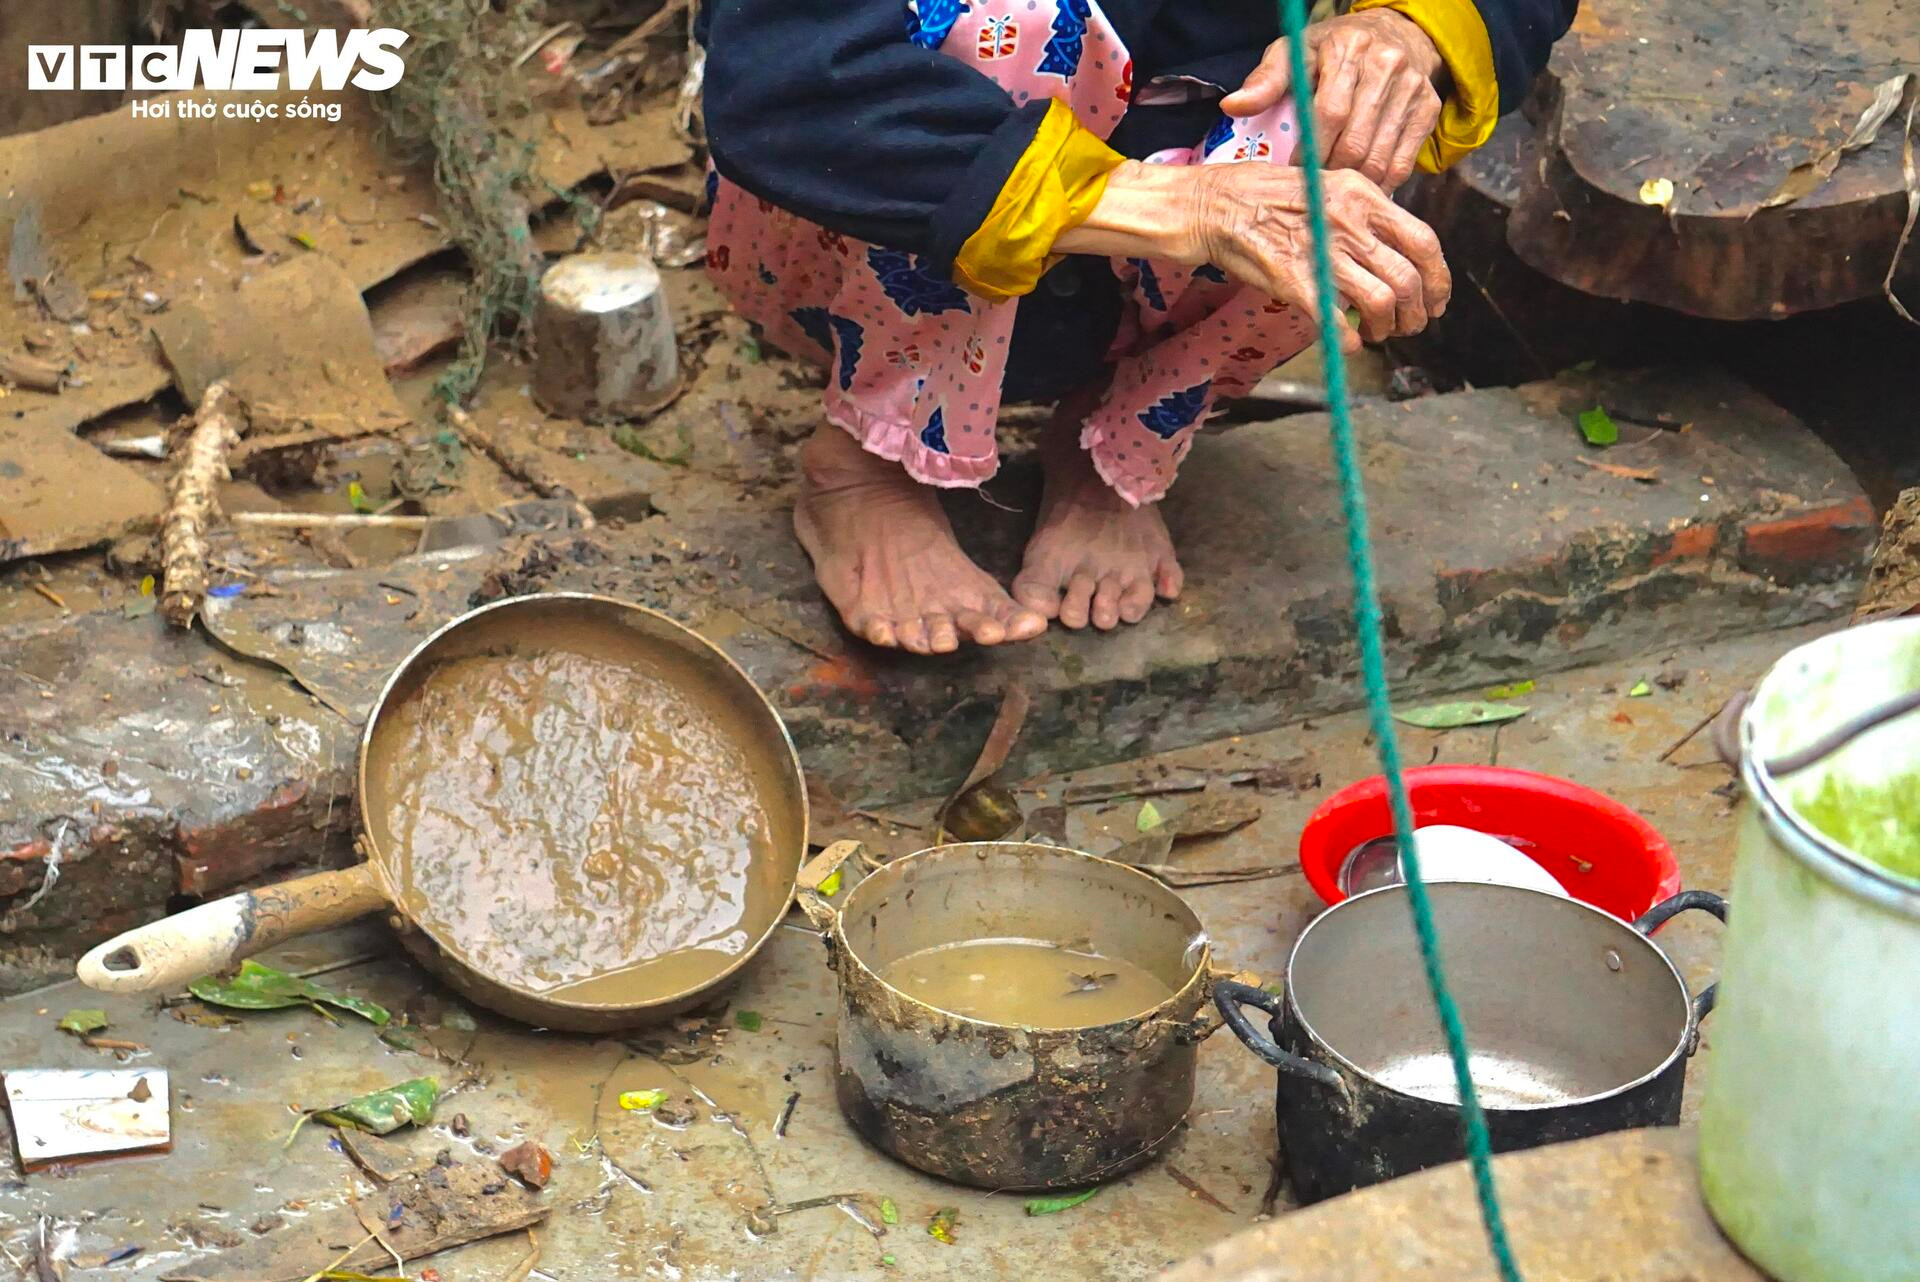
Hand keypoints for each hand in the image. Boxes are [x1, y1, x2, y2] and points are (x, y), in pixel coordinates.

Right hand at [1184, 163, 1449, 351]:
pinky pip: (1337, 321)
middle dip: (1417, 312)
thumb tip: (1393, 247)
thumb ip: (1363, 213)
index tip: (1436, 298)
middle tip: (1409, 326)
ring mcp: (1322, 252)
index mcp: (1364, 196)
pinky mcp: (1295, 282)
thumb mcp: (1327, 184)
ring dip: (1387, 327)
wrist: (1214, 206)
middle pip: (1408, 278)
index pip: (1424, 241)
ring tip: (1380, 334)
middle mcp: (1350, 223)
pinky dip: (1350, 341)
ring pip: (1381, 301)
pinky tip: (1351, 344)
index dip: (1438, 277)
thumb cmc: (1267, 195)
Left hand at [1220, 10, 1444, 191]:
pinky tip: (1361, 191)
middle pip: (1356, 141)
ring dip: (1354, 186)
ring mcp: (1413, 88)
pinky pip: (1404, 162)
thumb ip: (1266, 80)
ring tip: (1333, 196)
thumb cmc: (1333, 50)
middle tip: (1313, 192)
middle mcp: (1386, 65)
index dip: (1310, 151)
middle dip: (1330, 174)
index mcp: (1348, 48)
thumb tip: (1232, 106)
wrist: (1395, 34)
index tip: (1295, 172)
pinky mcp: (1429, 109)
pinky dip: (1381, 184)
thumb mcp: (1296, 52)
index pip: (1329, 112)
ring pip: (1380, 157)